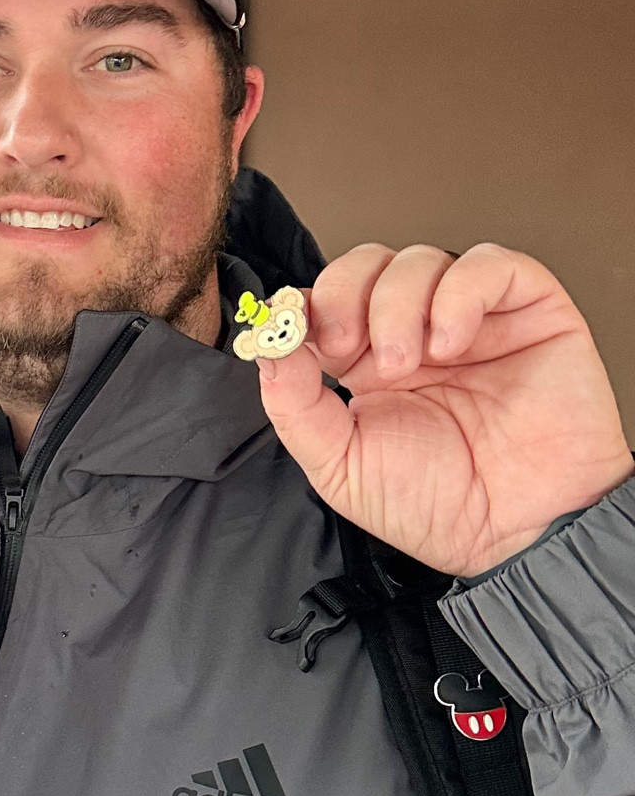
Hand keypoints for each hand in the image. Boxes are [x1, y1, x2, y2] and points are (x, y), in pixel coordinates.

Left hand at [256, 243, 630, 576]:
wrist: (518, 535)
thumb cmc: (439, 506)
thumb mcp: (339, 465)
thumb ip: (294, 405)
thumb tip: (266, 344)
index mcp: (367, 364)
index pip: (327, 300)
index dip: (307, 305)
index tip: (294, 331)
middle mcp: (417, 333)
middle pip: (366, 265)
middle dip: (345, 295)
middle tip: (349, 345)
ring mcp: (472, 319)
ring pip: (420, 260)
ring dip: (399, 304)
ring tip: (410, 363)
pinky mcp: (530, 310)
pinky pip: (491, 264)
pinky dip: (460, 293)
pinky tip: (451, 343)